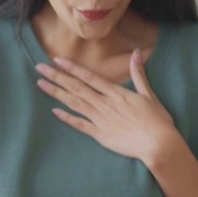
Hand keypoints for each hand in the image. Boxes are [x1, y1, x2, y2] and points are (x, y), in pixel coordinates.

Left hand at [35, 49, 178, 163]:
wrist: (157, 144)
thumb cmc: (156, 120)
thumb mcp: (148, 94)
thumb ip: (139, 73)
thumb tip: (137, 52)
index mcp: (116, 93)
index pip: (89, 77)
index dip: (72, 68)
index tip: (57, 60)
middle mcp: (104, 104)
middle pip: (76, 87)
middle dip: (57, 77)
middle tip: (39, 68)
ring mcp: (100, 119)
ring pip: (74, 103)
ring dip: (57, 93)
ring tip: (41, 84)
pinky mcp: (100, 135)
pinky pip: (80, 125)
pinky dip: (67, 118)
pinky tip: (55, 111)